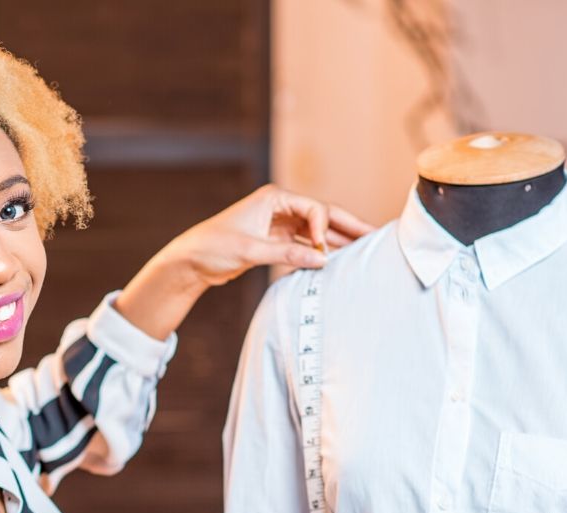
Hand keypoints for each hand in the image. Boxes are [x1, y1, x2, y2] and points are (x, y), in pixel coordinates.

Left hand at [167, 183, 376, 286]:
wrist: (191, 261)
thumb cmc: (213, 247)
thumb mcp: (250, 251)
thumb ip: (286, 255)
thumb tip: (322, 259)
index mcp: (274, 199)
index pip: (313, 207)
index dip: (325, 227)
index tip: (325, 250)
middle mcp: (280, 208)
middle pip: (322, 215)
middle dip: (347, 227)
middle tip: (375, 237)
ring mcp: (280, 225)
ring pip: (317, 231)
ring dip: (337, 241)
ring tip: (363, 251)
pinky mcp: (276, 241)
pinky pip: (305, 245)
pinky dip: (320, 252)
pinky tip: (337, 261)